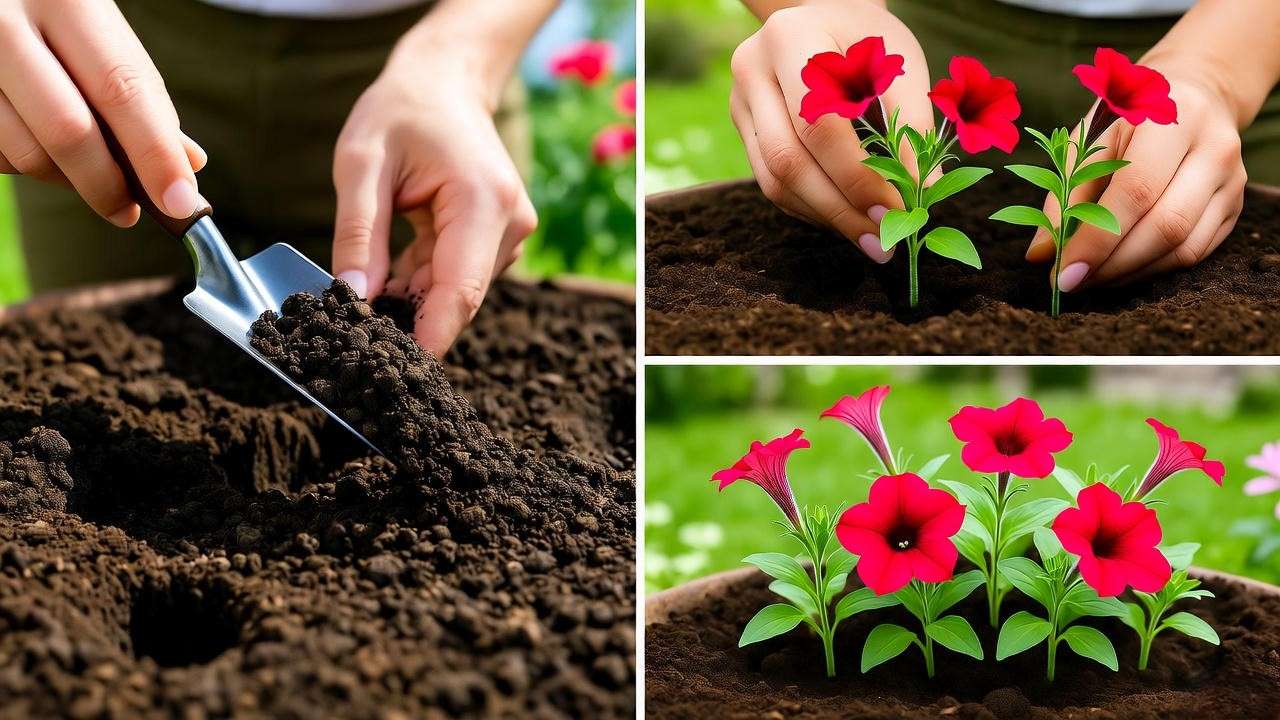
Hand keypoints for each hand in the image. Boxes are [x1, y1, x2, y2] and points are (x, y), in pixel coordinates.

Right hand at [0, 0, 204, 224]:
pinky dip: (27, 164)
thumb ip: (139, 94)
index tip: (180, 203)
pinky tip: (41, 144)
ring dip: (66, 179)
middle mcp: (7, 20)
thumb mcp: (101, 33)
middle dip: (107, 185)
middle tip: (128, 211)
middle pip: (67, 130)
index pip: (122, 91)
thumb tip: (188, 165)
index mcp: (68, 0)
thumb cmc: (53, 14)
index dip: (155, 155)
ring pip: (24, 152)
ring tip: (86, 170)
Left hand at [330, 54, 535, 356]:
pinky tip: (387, 274)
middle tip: (352, 338)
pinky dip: (418, 284)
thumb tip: (352, 299)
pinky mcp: (500, 238)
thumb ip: (359, 233)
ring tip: (363, 291)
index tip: (395, 375)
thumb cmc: (400, 113)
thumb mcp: (361, 164)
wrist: (444, 83)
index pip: (459, 291)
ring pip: (455, 292)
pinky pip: (456, 278)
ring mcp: (511, 232)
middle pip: (458, 298)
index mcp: (482, 201)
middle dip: (407, 321)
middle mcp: (510, 222)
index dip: (428, 338)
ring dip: (409, 300)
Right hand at [729, 0, 931, 262]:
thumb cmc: (866, 37)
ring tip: (868, 237)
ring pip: (774, 180)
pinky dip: (811, 207)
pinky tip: (844, 217)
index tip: (894, 211)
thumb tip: (925, 191)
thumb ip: (912, 124)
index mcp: (791, 40)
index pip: (819, 124)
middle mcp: (752, 70)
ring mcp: (739, 101)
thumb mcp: (898, 63)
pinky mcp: (742, 127)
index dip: (855, 176)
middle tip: (881, 242)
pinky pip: (771, 182)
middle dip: (838, 209)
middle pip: (788, 160)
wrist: (821, 15)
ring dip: (824, 216)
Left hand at [1026, 60, 1246, 289]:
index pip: (1136, 192)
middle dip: (1111, 265)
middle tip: (1071, 282)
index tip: (1061, 273)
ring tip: (1089, 278)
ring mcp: (1233, 181)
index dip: (1097, 240)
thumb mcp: (1088, 139)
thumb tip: (1040, 255)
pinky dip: (1151, 270)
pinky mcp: (1235, 207)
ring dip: (1129, 273)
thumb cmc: (1129, 118)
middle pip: (1165, 226)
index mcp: (1174, 120)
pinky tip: (1119, 270)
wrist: (1195, 95)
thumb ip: (1063, 194)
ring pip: (1183, 247)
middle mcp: (1215, 150)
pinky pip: (1195, 253)